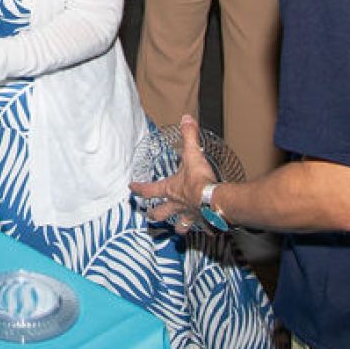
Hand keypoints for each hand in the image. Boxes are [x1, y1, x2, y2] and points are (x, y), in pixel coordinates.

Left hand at [129, 115, 215, 233]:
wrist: (217, 201)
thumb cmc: (201, 181)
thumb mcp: (193, 155)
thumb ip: (189, 136)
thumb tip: (186, 119)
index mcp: (171, 190)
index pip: (149, 190)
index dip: (139, 189)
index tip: (131, 188)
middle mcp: (177, 206)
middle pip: (160, 214)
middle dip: (154, 215)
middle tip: (150, 216)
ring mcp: (191, 217)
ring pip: (180, 226)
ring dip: (178, 227)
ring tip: (178, 229)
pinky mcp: (205, 224)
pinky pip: (204, 229)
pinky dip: (206, 229)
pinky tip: (209, 229)